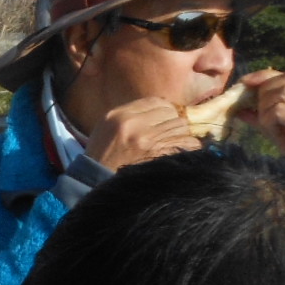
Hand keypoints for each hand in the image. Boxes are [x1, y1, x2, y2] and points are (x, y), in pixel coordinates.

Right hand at [83, 96, 199, 170]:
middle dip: (171, 122)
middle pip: (171, 113)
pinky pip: (188, 144)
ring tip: (170, 143)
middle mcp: (135, 125)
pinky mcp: (160, 157)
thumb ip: (130, 115)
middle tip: (165, 134)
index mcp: (119, 115)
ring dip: (179, 134)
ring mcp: (148, 141)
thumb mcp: (106, 127)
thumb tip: (161, 110)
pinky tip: (178, 152)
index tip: (162, 119)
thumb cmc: (102, 155)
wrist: (96, 182)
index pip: (155, 101)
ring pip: (182, 126)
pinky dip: (187, 147)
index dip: (163, 109)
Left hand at [241, 69, 284, 160]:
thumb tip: (240, 110)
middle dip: (266, 89)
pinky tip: (271, 131)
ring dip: (267, 104)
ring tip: (266, 121)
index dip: (267, 76)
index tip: (247, 82)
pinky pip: (281, 110)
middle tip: (257, 107)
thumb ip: (265, 118)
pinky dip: (269, 118)